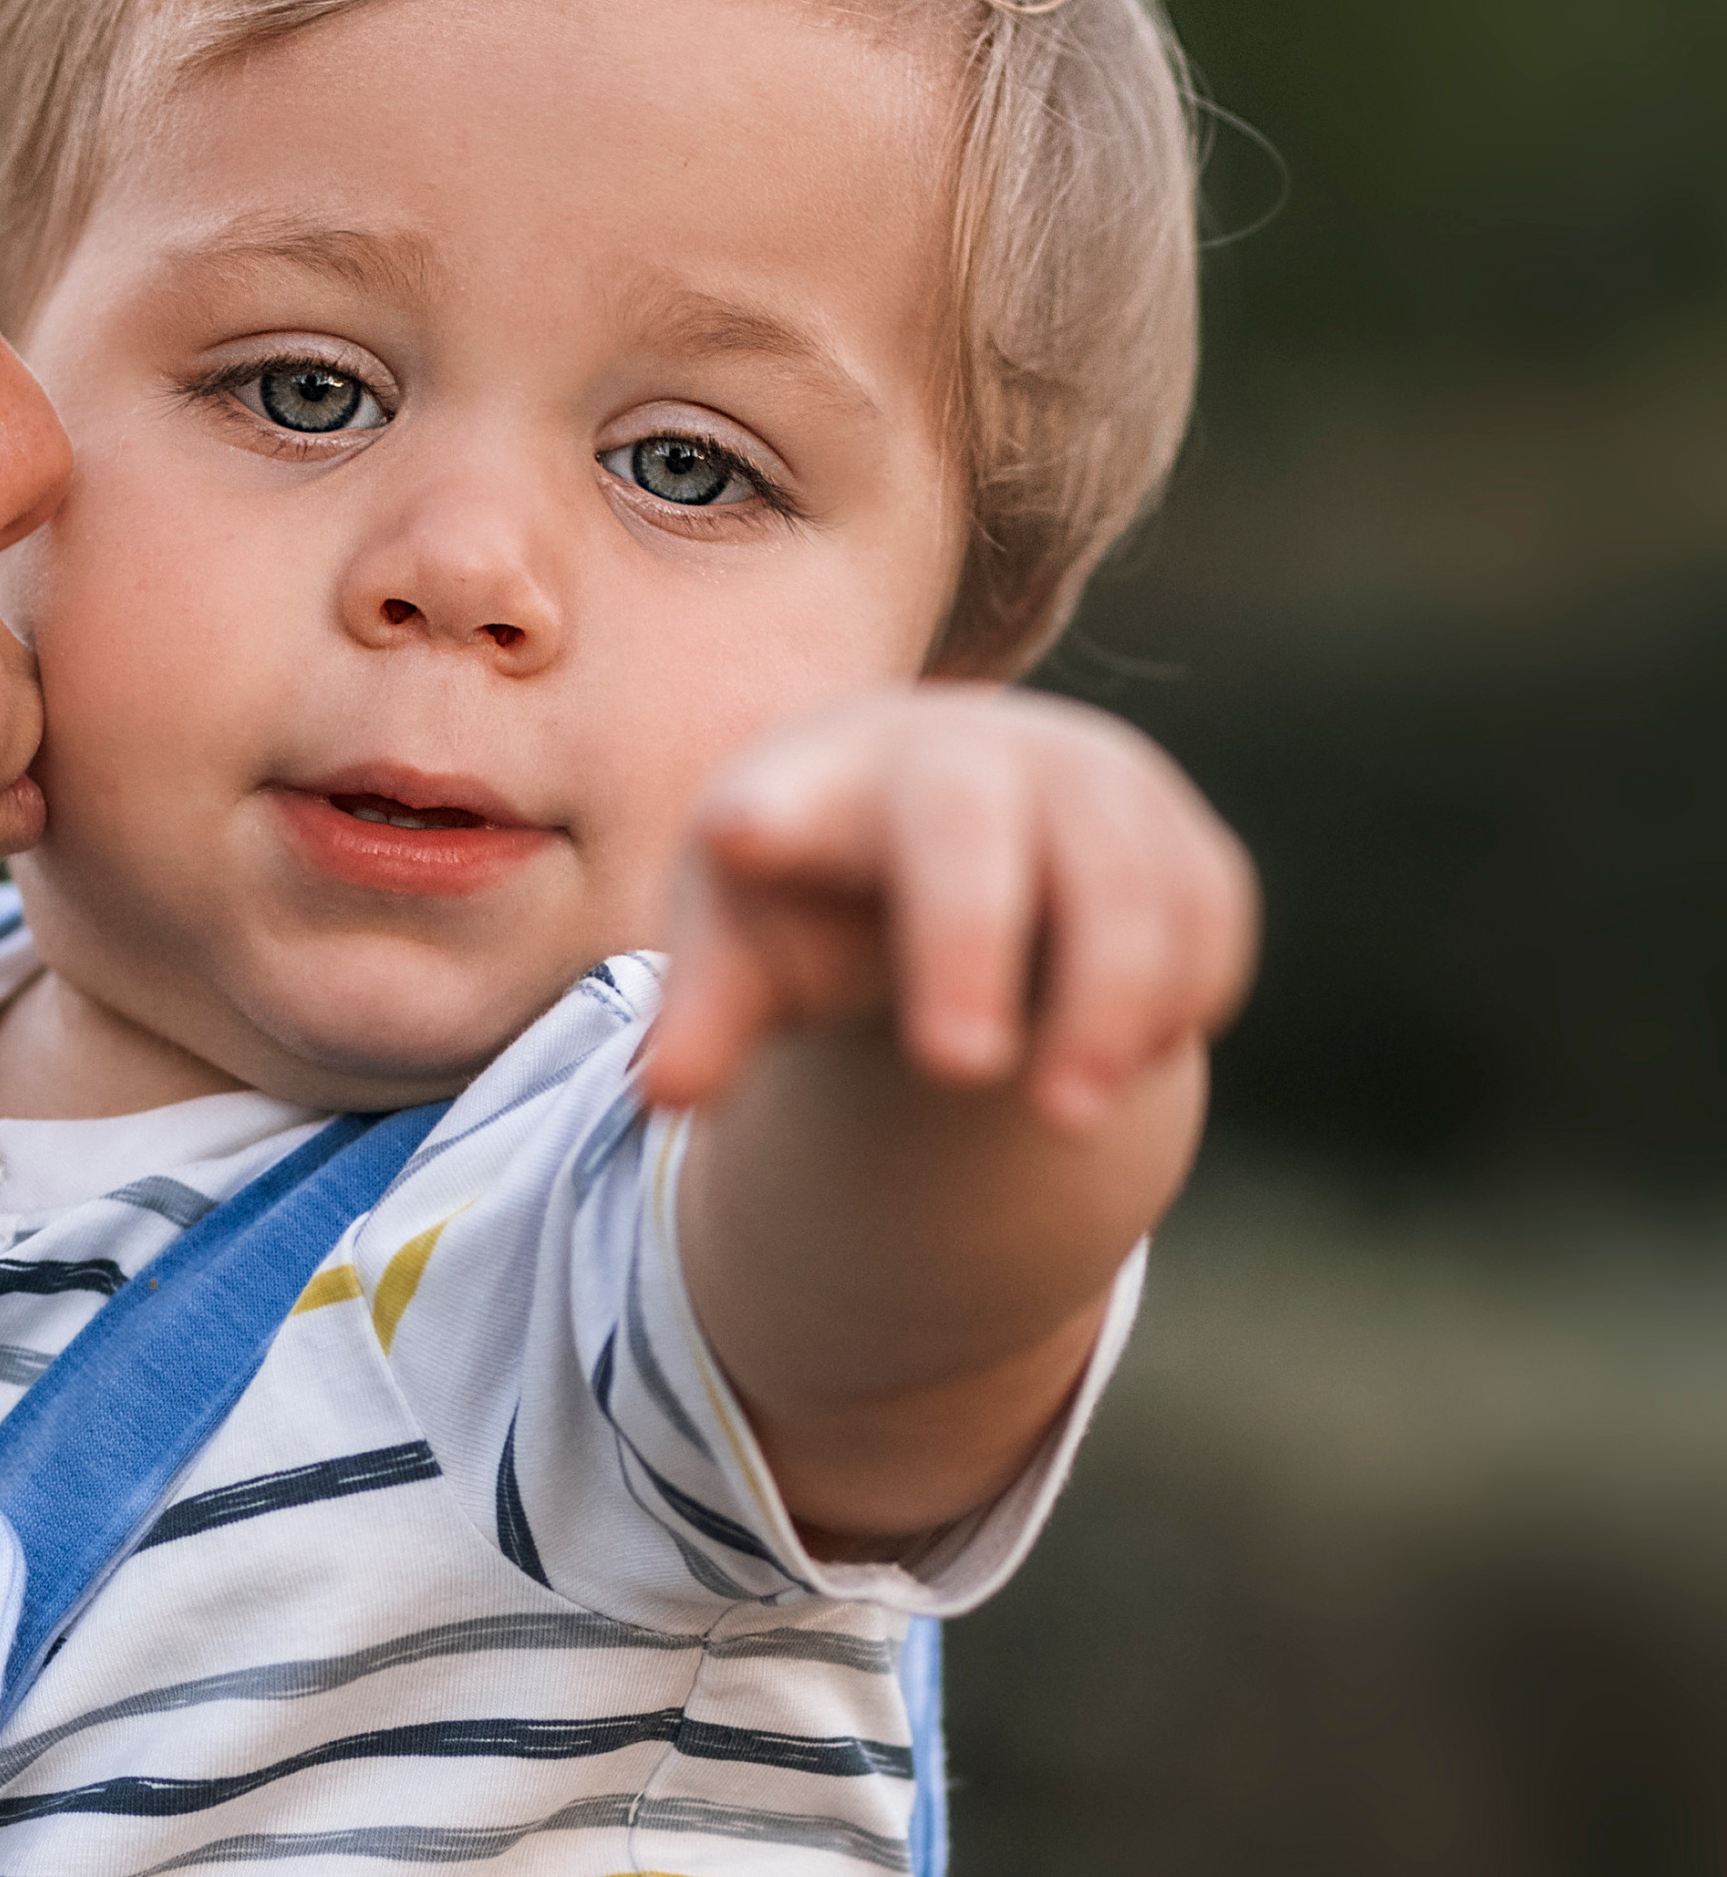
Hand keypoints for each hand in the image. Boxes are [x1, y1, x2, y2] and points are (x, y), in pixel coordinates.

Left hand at [641, 685, 1256, 1133]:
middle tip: (953, 1069)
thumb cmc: (815, 900)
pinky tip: (1134, 1058)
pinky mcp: (1179, 836)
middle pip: (969, 829)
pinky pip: (1210, 907)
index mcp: (827, 782)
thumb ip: (707, 1018)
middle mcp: (965, 756)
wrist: (942, 835)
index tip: (741, 836)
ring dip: (1109, 1003)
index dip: (777, 814)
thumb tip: (665, 1094)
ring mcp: (1089, 785)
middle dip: (965, 943)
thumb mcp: (747, 954)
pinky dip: (1185, 991)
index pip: (797, 792)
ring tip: (1063, 1120)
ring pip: (1124, 878)